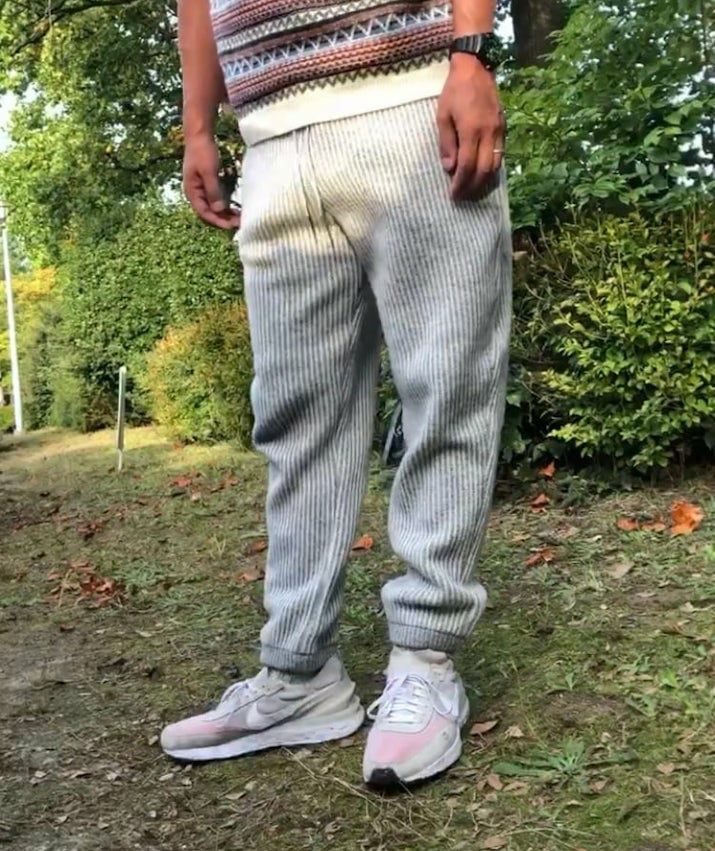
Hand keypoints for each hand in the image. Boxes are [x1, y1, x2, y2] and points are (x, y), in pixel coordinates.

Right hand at [183, 134, 240, 229]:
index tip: (231, 226)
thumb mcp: (208, 171)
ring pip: (213, 207)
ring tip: (239, 219)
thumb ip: (213, 191)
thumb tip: (219, 210)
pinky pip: (215, 200)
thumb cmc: (202, 151)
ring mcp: (200, 189)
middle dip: (223, 219)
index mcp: (191, 191)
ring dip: (225, 214)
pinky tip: (235, 209)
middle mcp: (195, 193)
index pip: (204, 213)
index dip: (218, 221)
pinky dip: (225, 205)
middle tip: (239, 224)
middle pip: (209, 213)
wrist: (199, 135)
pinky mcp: (207, 184)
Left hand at [437, 55, 505, 200]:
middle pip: (484, 170)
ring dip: (484, 181)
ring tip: (472, 189)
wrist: (475, 68)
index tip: (453, 195)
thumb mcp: (443, 116)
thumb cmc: (454, 92)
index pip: (467, 166)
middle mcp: (488, 133)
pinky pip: (500, 154)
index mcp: (471, 130)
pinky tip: (482, 174)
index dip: (460, 183)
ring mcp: (499, 130)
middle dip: (473, 187)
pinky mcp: (503, 128)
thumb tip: (449, 168)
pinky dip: (491, 168)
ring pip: (495, 165)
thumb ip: (446, 143)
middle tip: (462, 197)